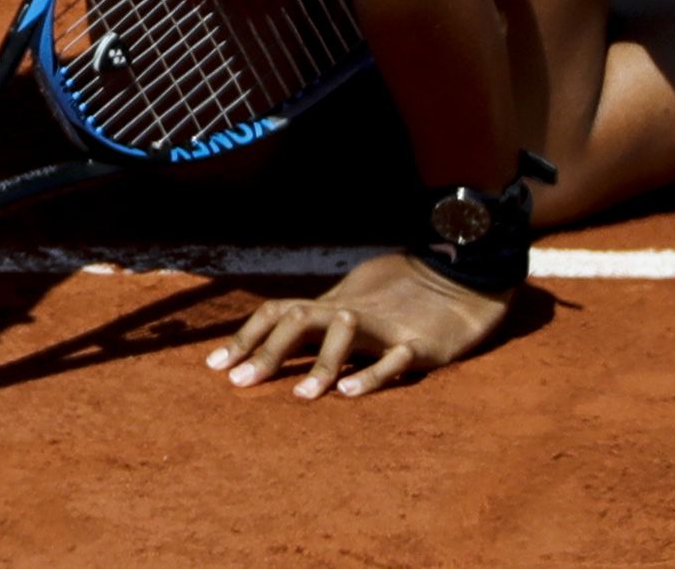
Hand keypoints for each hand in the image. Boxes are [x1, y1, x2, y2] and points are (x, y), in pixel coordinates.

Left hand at [206, 251, 509, 397]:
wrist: (461, 277)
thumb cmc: (400, 295)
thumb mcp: (353, 303)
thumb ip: (319, 322)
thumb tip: (273, 339)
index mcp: (332, 304)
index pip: (278, 313)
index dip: (245, 337)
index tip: (214, 368)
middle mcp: (351, 311)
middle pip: (299, 320)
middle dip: (266, 350)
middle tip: (239, 384)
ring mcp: (385, 326)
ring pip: (346, 333)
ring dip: (322, 365)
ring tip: (300, 397)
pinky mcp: (421, 344)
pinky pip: (395, 359)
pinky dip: (372, 375)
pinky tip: (351, 395)